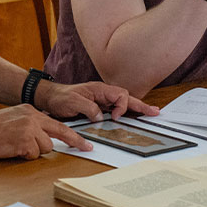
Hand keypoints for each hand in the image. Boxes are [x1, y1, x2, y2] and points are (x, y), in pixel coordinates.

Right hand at [0, 104, 92, 159]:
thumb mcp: (14, 119)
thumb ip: (30, 125)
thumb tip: (44, 137)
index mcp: (31, 111)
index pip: (57, 123)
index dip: (72, 135)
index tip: (85, 143)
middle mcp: (33, 117)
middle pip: (58, 132)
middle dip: (74, 142)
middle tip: (87, 149)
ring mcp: (29, 128)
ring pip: (45, 147)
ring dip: (34, 151)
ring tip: (17, 146)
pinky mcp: (24, 140)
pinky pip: (33, 154)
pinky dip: (24, 156)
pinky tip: (12, 149)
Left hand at [34, 81, 159, 121]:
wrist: (50, 98)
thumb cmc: (60, 97)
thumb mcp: (73, 102)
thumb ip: (88, 108)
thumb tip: (102, 117)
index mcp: (99, 89)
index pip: (120, 95)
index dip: (122, 106)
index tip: (115, 117)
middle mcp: (103, 93)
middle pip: (127, 97)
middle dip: (141, 105)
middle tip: (155, 112)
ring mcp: (102, 100)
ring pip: (123, 103)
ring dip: (136, 108)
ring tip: (150, 113)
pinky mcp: (99, 107)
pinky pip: (116, 109)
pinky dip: (126, 112)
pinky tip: (133, 117)